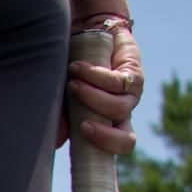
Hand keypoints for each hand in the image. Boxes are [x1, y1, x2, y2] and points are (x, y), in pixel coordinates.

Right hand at [57, 24, 143, 154]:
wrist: (89, 35)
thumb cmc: (72, 72)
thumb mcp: (63, 98)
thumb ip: (62, 120)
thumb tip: (58, 142)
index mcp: (107, 125)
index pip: (115, 148)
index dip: (105, 152)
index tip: (86, 156)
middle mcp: (122, 114)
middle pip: (127, 140)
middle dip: (105, 136)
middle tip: (83, 127)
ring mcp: (130, 95)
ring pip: (118, 109)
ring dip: (92, 99)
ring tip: (72, 85)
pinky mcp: (133, 74)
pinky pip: (116, 82)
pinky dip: (94, 77)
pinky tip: (78, 68)